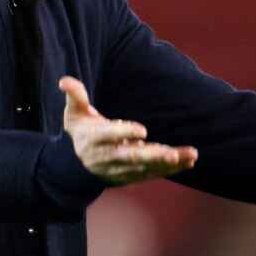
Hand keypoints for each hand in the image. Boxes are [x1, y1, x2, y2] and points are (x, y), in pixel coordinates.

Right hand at [59, 77, 197, 184]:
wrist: (78, 165)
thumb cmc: (80, 132)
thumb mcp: (74, 113)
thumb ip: (74, 96)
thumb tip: (64, 81)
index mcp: (94, 140)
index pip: (109, 136)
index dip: (125, 132)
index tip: (143, 130)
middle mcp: (108, 157)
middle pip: (132, 157)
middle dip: (153, 156)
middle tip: (170, 154)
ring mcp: (122, 169)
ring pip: (147, 167)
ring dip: (169, 162)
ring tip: (191, 155)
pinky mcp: (133, 175)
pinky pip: (154, 173)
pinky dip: (172, 168)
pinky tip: (189, 161)